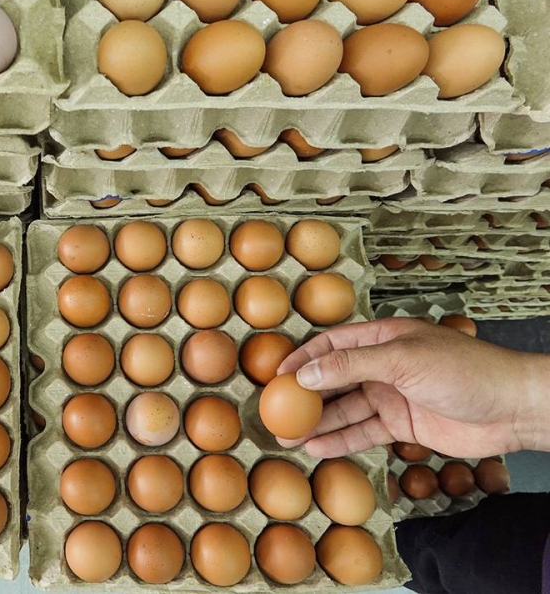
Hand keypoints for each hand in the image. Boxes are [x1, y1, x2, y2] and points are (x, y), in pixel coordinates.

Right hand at [275, 318, 548, 458]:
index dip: (303, 359)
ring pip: (344, 409)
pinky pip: (362, 432)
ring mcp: (391, 396)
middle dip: (304, 396)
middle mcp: (383, 366)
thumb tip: (306, 374)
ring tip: (285, 437)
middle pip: (334, 380)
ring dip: (317, 423)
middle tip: (273, 412)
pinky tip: (315, 448)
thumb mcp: (402, 360)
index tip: (276, 377)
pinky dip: (339, 440)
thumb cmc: (463, 370)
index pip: (332, 345)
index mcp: (383, 339)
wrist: (511, 408)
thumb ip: (351, 366)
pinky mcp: (400, 425)